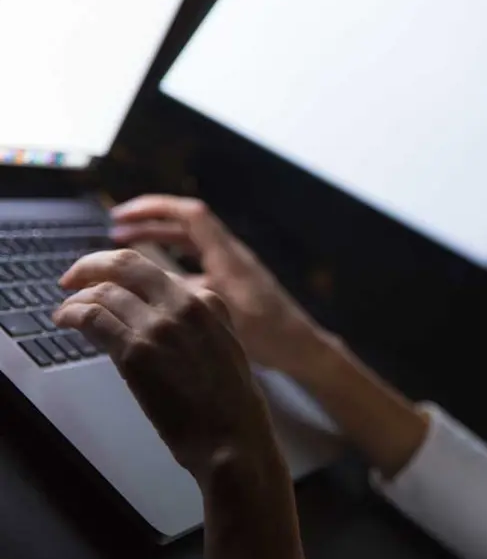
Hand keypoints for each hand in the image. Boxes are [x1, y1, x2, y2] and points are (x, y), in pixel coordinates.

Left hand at [55, 250, 314, 558]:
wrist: (234, 439)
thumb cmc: (232, 407)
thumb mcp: (228, 351)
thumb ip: (203, 327)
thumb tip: (170, 321)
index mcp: (210, 304)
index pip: (156, 272)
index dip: (125, 274)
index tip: (110, 282)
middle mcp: (185, 306)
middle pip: (127, 265)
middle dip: (93, 266)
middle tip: (74, 277)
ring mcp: (160, 326)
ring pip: (105, 291)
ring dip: (77, 296)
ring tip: (66, 310)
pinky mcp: (137, 351)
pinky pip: (93, 318)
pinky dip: (72, 314)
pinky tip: (65, 320)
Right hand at [110, 195, 323, 375]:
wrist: (301, 349)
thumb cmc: (271, 334)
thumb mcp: (225, 314)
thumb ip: (190, 296)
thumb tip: (148, 281)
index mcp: (229, 257)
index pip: (190, 214)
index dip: (154, 209)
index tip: (122, 216)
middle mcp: (230, 257)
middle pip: (185, 226)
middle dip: (148, 223)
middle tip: (114, 231)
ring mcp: (231, 271)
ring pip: (188, 246)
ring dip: (157, 243)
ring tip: (123, 250)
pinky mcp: (231, 287)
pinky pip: (195, 265)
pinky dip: (170, 267)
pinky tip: (152, 283)